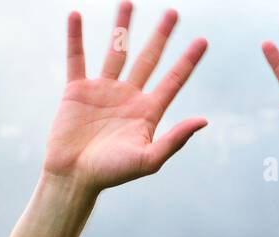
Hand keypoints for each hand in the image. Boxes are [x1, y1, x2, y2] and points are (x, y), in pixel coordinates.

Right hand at [44, 3, 207, 192]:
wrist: (74, 178)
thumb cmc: (112, 174)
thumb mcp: (148, 160)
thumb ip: (175, 140)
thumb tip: (203, 120)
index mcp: (148, 112)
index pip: (173, 80)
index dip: (188, 61)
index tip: (203, 41)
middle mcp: (128, 96)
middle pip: (149, 58)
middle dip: (161, 36)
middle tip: (174, 12)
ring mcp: (102, 90)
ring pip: (115, 50)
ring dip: (122, 25)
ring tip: (129, 0)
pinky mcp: (77, 90)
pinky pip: (77, 58)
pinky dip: (76, 37)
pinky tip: (76, 15)